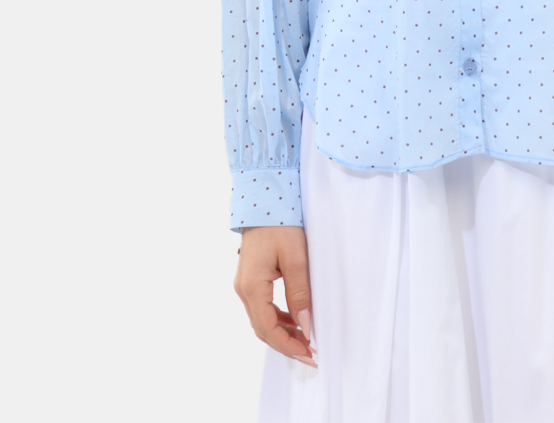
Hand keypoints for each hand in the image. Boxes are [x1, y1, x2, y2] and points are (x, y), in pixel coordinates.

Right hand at [234, 225, 316, 365]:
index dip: (288, 346)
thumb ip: (300, 293)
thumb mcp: (296, 258)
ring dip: (282, 332)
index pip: (267, 329)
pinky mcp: (250, 279)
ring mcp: (244, 284)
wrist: (265, 200)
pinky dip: (278, 318)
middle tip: (310, 353)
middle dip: (286, 344)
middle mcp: (243, 289)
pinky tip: (294, 320)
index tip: (308, 354)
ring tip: (305, 340)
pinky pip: (262, 306)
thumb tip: (305, 325)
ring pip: (261, 319)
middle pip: (262, 328)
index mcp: (252, 286)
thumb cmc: (281, 225)